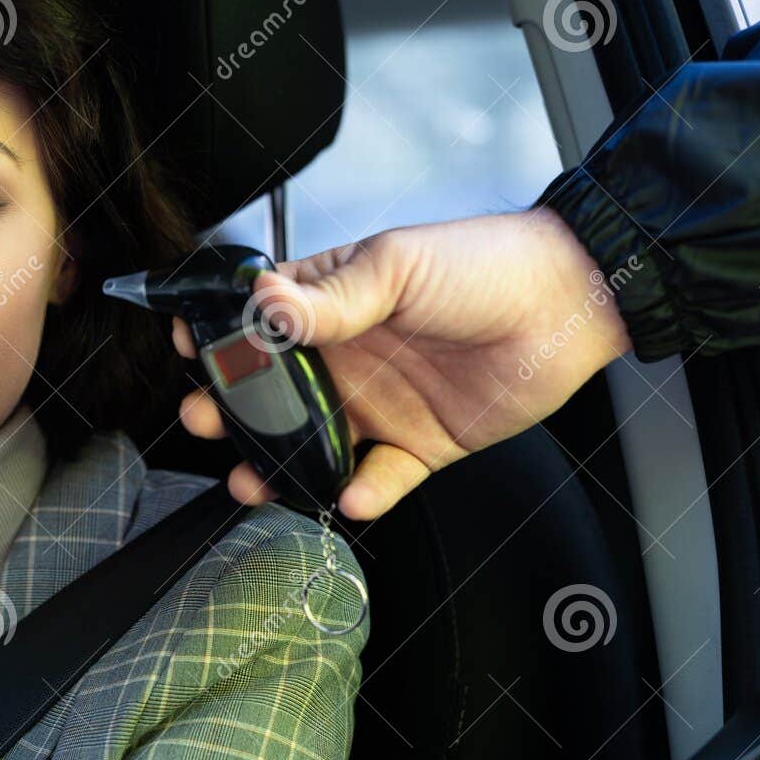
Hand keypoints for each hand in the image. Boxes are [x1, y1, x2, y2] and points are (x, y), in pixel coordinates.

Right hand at [173, 209, 633, 519]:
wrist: (568, 305)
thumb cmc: (485, 264)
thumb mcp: (396, 266)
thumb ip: (328, 299)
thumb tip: (261, 308)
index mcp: (331, 303)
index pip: (259, 325)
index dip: (220, 338)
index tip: (191, 349)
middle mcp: (347, 358)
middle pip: (271, 396)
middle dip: (231, 411)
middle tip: (205, 419)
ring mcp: (379, 405)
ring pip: (311, 447)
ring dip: (279, 465)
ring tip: (254, 479)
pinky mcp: (419, 446)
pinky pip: (379, 480)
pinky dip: (363, 494)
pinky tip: (352, 494)